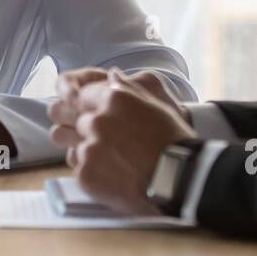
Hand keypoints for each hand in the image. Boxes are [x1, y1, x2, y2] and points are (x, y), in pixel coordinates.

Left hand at [49, 69, 195, 214]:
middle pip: (78, 122)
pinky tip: (115, 178)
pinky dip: (93, 175)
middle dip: (90, 130)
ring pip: (76, 146)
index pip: (83, 96)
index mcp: (113, 99)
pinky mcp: (85, 175)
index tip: (103, 118)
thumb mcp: (156, 106)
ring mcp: (89, 148)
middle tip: (114, 144)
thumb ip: (128, 89)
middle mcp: (96, 120)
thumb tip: (112, 75)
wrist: (181, 180)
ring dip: (90, 152)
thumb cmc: (174, 142)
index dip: (92, 107)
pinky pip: (79, 171)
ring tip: (115, 162)